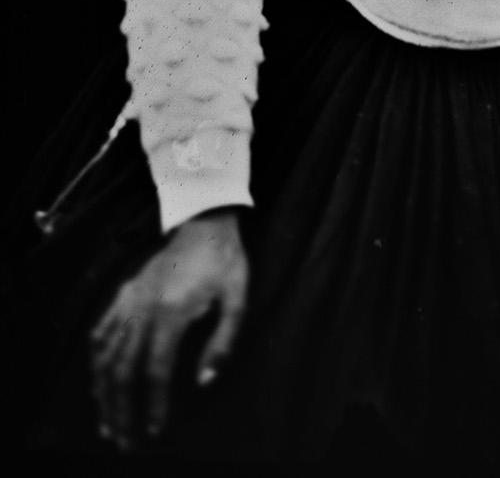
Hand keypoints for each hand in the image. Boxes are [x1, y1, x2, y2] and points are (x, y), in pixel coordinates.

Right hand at [90, 207, 248, 451]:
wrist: (205, 222)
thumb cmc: (225, 262)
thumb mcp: (237, 299)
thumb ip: (223, 342)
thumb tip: (204, 381)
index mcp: (171, 312)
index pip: (155, 370)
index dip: (154, 404)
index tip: (155, 431)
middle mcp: (143, 308)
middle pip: (122, 370)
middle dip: (121, 410)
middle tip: (124, 442)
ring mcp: (129, 300)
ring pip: (105, 355)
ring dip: (103, 393)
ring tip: (107, 422)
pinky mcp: (125, 293)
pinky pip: (101, 331)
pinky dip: (96, 360)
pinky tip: (97, 381)